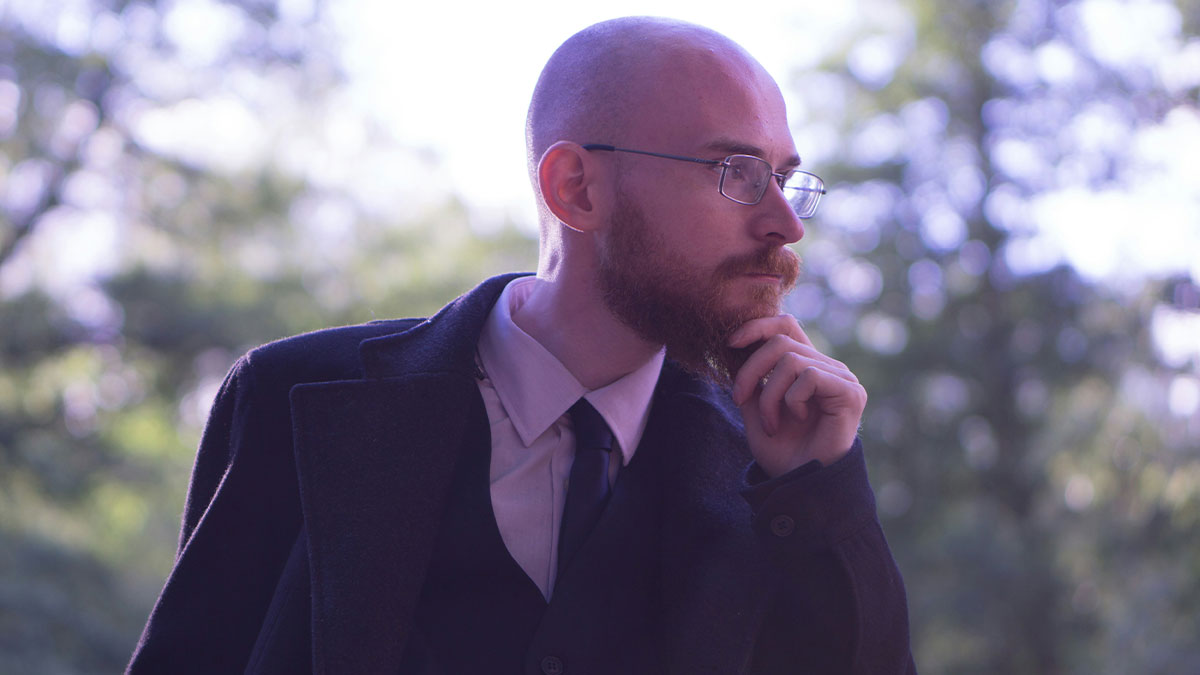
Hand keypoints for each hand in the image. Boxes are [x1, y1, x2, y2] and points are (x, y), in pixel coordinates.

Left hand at [728, 315, 865, 477]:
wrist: (801, 485)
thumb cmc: (782, 452)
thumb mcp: (755, 410)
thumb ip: (751, 379)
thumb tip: (737, 347)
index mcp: (807, 366)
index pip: (786, 326)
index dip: (758, 327)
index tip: (731, 343)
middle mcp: (827, 367)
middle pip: (781, 341)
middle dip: (751, 369)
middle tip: (739, 398)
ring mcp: (842, 378)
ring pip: (791, 359)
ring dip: (770, 394)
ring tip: (771, 423)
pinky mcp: (850, 392)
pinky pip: (809, 376)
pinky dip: (792, 399)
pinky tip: (798, 419)